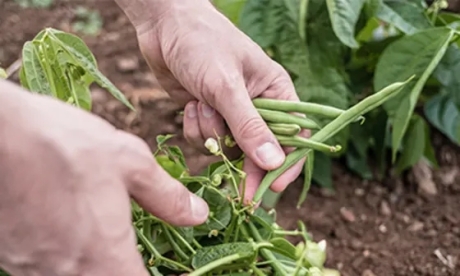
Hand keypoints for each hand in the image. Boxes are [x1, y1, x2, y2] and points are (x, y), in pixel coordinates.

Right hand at [0, 81, 208, 274]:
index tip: (165, 265)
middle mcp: (68, 273)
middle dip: (122, 270)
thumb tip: (198, 215)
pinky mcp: (11, 257)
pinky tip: (66, 228)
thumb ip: (167, 197)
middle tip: (130, 250)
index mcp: (106, 256)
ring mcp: (33, 268)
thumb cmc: (65, 145)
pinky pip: (44, 269)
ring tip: (95, 234)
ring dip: (92, 265)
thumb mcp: (130, 162)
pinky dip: (63, 258)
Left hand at [130, 0, 308, 202]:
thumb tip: (274, 162)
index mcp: (276, 92)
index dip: (287, 163)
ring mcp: (230, 113)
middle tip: (241, 197)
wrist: (163, 25)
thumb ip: (249, 126)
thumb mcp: (227, 86)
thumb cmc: (203, 44)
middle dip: (247, 168)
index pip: (294, 135)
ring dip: (212, 136)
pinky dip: (196, 130)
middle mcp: (257, 105)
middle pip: (261, 150)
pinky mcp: (207, 117)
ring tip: (200, 106)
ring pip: (228, 148)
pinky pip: (206, 141)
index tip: (273, 187)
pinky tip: (190, 106)